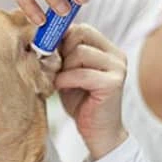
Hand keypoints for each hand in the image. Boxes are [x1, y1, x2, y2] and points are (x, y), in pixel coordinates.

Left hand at [55, 24, 127, 159]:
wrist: (98, 132)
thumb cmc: (81, 102)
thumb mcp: (69, 72)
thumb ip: (63, 55)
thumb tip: (44, 37)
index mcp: (107, 49)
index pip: (81, 28)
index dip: (61, 38)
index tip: (50, 53)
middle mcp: (116, 55)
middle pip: (81, 33)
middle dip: (62, 50)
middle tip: (55, 68)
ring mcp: (117, 67)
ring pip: (80, 52)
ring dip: (63, 67)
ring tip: (60, 80)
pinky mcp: (113, 83)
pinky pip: (82, 73)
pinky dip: (66, 79)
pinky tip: (61, 88)